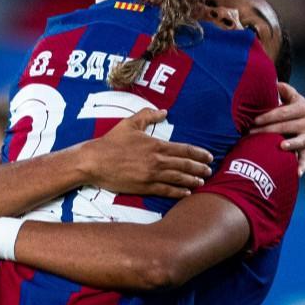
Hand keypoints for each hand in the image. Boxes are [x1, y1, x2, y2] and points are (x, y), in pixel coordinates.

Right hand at [78, 108, 213, 197]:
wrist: (94, 161)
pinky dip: (178, 192)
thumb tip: (163, 111)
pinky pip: (166, 190)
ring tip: (202, 181)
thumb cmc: (111, 142)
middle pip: (185, 165)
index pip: (184, 149)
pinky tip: (186, 193)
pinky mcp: (144, 187)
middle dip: (200, 168)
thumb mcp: (130, 123)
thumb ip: (148, 115)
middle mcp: (157, 161)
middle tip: (210, 170)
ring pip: (178, 179)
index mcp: (156, 145)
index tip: (209, 156)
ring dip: (192, 180)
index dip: (199, 153)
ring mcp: (151, 175)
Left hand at [251, 82, 304, 175]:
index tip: (254, 120)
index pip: (284, 112)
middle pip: (288, 126)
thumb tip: (274, 82)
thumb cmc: (289, 106)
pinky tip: (296, 174)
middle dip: (269, 130)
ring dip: (291, 144)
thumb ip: (282, 90)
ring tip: (280, 146)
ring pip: (300, 141)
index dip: (269, 116)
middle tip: (251, 134)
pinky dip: (302, 165)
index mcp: (304, 107)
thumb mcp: (288, 95)